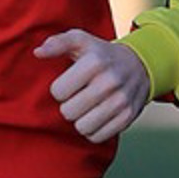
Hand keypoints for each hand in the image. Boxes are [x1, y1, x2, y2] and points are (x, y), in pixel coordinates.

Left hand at [34, 29, 150, 143]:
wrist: (140, 65)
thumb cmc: (101, 54)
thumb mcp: (80, 40)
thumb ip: (57, 43)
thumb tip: (38, 52)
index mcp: (94, 61)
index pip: (58, 92)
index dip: (60, 89)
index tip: (70, 84)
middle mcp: (110, 81)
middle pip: (69, 112)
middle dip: (69, 106)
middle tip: (78, 97)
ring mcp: (121, 101)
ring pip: (82, 127)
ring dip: (80, 120)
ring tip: (86, 108)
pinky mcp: (128, 117)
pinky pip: (98, 137)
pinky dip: (94, 130)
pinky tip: (97, 116)